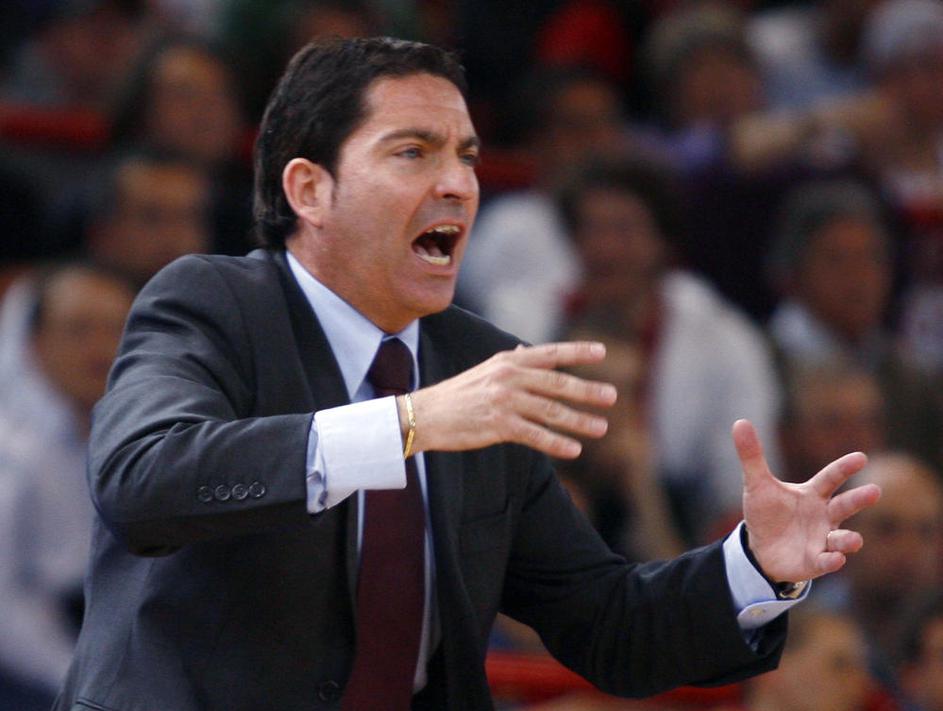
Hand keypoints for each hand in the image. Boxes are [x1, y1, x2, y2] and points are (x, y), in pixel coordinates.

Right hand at [405, 341, 616, 458]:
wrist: (424, 415)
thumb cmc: (457, 395)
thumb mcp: (485, 371)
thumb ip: (511, 362)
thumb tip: (529, 351)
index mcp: (507, 360)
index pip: (549, 354)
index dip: (576, 352)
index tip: (601, 353)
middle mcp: (508, 377)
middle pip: (557, 383)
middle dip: (587, 391)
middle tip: (612, 396)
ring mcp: (504, 401)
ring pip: (551, 411)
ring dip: (579, 420)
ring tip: (601, 428)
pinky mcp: (498, 425)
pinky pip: (535, 435)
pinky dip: (556, 443)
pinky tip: (573, 450)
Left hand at [733, 419, 880, 582]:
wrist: (760, 548)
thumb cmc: (766, 513)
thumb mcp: (756, 483)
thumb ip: (751, 455)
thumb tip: (740, 422)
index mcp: (813, 494)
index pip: (831, 478)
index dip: (844, 468)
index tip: (861, 457)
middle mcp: (824, 516)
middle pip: (844, 506)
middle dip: (859, 500)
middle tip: (874, 490)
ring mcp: (823, 539)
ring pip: (842, 539)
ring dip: (849, 539)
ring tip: (853, 539)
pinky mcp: (816, 561)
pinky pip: (827, 561)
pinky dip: (832, 560)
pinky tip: (836, 559)